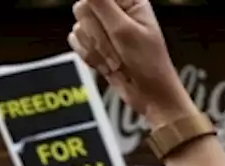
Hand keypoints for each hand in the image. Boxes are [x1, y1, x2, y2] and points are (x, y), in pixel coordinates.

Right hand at [69, 0, 194, 127]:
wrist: (149, 96)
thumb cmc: (148, 64)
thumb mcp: (125, 31)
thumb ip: (102, 4)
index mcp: (128, 1)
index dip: (96, 9)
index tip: (107, 27)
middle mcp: (114, 10)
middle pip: (82, 9)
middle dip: (98, 36)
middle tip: (117, 52)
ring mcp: (103, 27)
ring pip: (78, 27)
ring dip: (96, 50)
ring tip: (116, 62)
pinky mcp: (94, 43)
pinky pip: (75, 41)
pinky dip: (89, 56)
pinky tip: (106, 65)